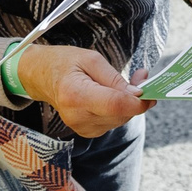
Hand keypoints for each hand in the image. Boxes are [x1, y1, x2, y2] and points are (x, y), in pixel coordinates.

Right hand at [20, 44, 152, 136]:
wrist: (40, 77)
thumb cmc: (64, 63)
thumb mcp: (91, 59)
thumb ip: (115, 79)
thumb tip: (138, 95)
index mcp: (76, 95)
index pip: (116, 106)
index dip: (138, 102)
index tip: (151, 93)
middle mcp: (77, 117)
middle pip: (121, 114)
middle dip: (136, 98)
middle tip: (140, 77)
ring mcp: (81, 127)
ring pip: (120, 119)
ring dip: (128, 103)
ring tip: (127, 83)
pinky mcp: (86, 131)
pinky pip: (113, 121)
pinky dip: (119, 109)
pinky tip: (114, 95)